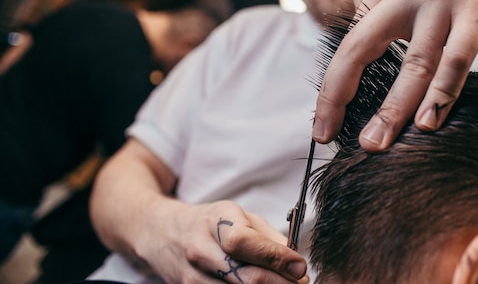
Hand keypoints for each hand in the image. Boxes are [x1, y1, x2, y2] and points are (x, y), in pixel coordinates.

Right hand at [135, 199, 308, 283]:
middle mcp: (200, 248)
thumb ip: (268, 237)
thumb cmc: (208, 222)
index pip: (245, 242)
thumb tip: (296, 261)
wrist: (162, 232)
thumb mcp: (239, 216)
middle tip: (300, 283)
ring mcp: (191, 276)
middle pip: (244, 277)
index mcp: (215, 221)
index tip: (299, 266)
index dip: (276, 258)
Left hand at [312, 0, 477, 150]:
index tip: (323, 127)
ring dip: (394, 108)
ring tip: (380, 143)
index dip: (331, 88)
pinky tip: (429, 123)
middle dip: (341, 97)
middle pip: (362, 49)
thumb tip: (352, 10)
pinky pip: (457, 58)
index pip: (348, 44)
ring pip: (414, 62)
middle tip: (332, 138)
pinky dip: (442, 93)